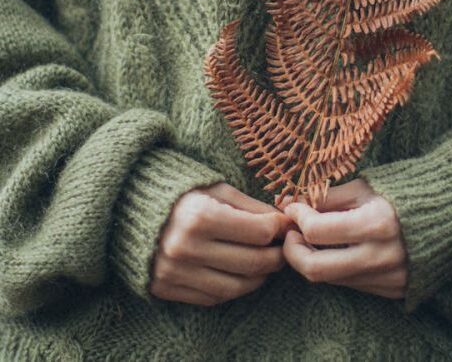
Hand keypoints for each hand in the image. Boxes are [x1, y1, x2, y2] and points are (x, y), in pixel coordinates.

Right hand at [150, 181, 291, 305]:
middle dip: (277, 256)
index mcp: (200, 216)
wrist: (129, 210)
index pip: (259, 232)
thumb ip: (250, 206)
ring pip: (237, 286)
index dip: (279, 229)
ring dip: (260, 277)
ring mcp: (175, 272)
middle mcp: (186, 247)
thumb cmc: (181, 193)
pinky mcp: (167, 287)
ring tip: (266, 263)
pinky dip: (234, 288)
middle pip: (253, 262)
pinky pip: (214, 297)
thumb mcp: (216, 188)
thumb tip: (283, 223)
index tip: (285, 226)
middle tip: (283, 249)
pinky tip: (241, 274)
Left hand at [276, 178, 407, 299]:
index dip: (296, 217)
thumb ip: (324, 197)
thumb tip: (286, 201)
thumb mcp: (362, 188)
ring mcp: (387, 278)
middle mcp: (381, 257)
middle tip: (291, 233)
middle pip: (315, 268)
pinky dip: (334, 267)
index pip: (317, 231)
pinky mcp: (391, 290)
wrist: (447, 215)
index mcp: (375, 224)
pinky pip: (349, 283)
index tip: (292, 208)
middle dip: (292, 251)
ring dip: (312, 258)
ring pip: (330, 278)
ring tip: (312, 237)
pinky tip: (336, 249)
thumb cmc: (400, 193)